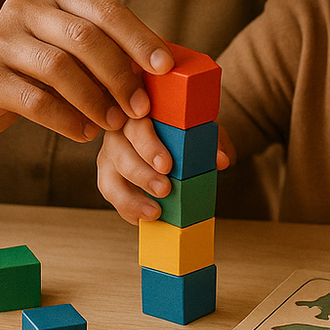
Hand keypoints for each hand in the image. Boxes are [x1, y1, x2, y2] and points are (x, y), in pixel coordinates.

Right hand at [0, 0, 172, 143]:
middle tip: (140, 108)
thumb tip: (162, 69)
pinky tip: (83, 134)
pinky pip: (35, 100)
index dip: (139, 38)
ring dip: (94, 100)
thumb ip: (104, 50)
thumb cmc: (31, 72)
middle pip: (85, 36)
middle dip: (119, 74)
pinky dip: (66, 120)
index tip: (165, 68)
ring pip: (60, 67)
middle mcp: (25, 7)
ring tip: (112, 124)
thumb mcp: (67, 50)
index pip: (106, 10)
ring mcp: (0, 38)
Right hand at [97, 117, 232, 224]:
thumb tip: (221, 160)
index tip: (167, 165)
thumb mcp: (200, 129)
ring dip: (131, 198)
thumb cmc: (182, 128)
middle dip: (142, 174)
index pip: (138, 125)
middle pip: (120, 152)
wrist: (170, 135)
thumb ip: (212, 140)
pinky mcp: (108, 176)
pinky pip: (111, 195)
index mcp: (140, 113)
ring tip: (155, 212)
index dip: (149, 146)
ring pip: (109, 178)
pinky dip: (128, 209)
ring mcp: (109, 155)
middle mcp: (119, 131)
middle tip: (164, 190)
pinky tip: (146, 217)